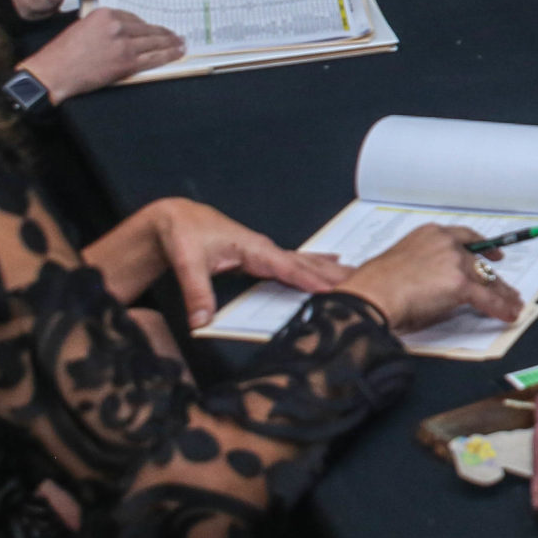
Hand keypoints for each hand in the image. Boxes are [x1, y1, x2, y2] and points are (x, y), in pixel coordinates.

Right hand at [18, 8, 184, 101]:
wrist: (54, 72)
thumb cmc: (63, 52)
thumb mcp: (83, 26)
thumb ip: (105, 25)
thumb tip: (125, 30)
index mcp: (105, 14)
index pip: (134, 17)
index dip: (146, 25)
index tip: (155, 27)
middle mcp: (117, 26)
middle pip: (147, 28)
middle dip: (164, 32)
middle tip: (176, 34)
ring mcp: (124, 45)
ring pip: (155, 42)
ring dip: (171, 42)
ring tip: (181, 42)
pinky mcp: (127, 63)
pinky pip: (154, 58)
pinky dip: (168, 55)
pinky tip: (177, 53)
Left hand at [140, 198, 348, 330]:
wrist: (175, 218)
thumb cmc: (182, 232)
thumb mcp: (185, 262)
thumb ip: (196, 292)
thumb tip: (203, 320)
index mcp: (253, 248)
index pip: (288, 267)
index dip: (310, 280)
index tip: (333, 290)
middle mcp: (263, 248)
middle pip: (306, 263)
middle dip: (333, 274)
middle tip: (362, 284)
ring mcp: (264, 251)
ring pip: (305, 261)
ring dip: (330, 269)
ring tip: (355, 275)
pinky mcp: (260, 256)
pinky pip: (295, 262)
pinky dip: (315, 265)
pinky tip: (329, 263)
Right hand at [339, 224, 524, 332]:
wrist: (372, 295)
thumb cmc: (376, 284)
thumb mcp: (401, 261)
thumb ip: (424, 264)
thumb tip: (435, 281)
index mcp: (431, 234)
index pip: (464, 237)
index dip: (482, 247)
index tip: (493, 253)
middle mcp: (446, 244)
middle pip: (479, 261)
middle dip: (494, 276)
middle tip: (506, 286)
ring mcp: (455, 262)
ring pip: (487, 279)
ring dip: (503, 293)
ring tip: (513, 303)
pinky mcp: (461, 284)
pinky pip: (488, 298)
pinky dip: (501, 308)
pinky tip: (508, 314)